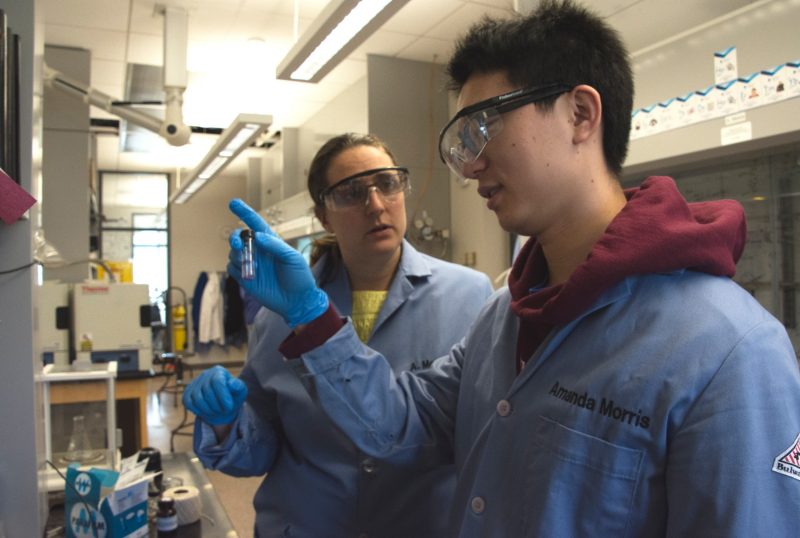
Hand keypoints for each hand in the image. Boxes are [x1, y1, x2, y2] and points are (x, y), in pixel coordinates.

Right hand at [182, 365, 247, 425]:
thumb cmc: (233, 396)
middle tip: (225, 411)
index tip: (229, 407)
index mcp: (218, 371)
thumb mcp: (240, 391)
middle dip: (217, 405)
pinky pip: (189, 403)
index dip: (223, 396)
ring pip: (197, 399)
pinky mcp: (187, 392)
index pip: (217, 381)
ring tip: (217, 412)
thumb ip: (238, 386)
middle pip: (207, 392)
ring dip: (208, 410)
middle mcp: (205, 374)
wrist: (223, 403)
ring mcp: (194, 383)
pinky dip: (198, 410)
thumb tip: (232, 384)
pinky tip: (207, 412)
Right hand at [227, 198, 328, 326]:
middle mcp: (259, 252)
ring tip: (252, 265)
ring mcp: (251, 265)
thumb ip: (275, 245)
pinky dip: (236, 268)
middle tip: (238, 244)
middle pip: (239, 238)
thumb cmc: (299, 277)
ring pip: (234, 253)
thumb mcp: (292, 258)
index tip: (233, 203)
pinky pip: (232, 268)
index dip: (245, 213)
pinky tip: (249, 273)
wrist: (298, 301)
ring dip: (238, 255)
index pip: (255, 224)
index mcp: (271, 243)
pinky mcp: (245, 279)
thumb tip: (257, 236)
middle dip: (235, 238)